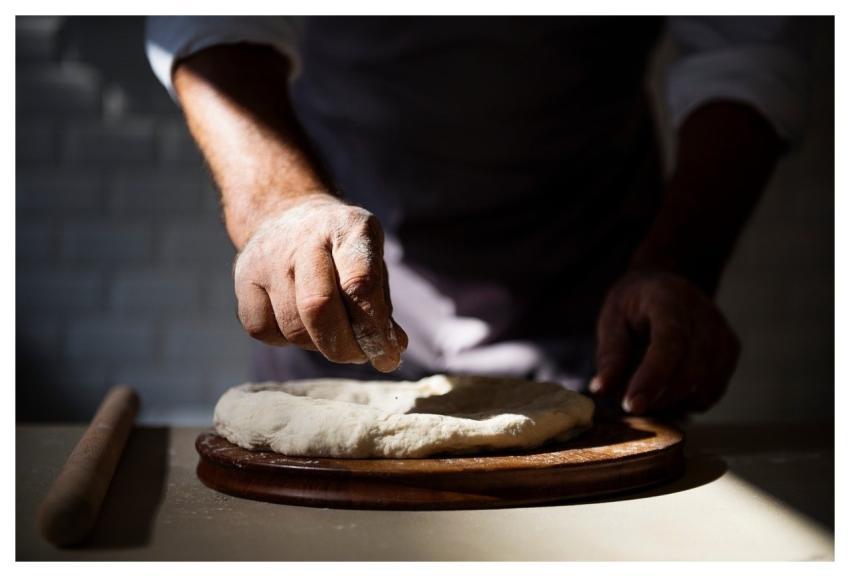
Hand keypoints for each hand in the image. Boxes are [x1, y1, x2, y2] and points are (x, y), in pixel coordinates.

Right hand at [233, 194, 407, 371]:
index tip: (387, 356)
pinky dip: (287, 341)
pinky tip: (300, 324)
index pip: (360, 284)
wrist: (288, 214)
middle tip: (359, 356)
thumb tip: (393, 350)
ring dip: (319, 346)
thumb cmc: (341, 251)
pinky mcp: (241, 278)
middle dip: (344, 346)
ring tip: (332, 335)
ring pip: (293, 327)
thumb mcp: (372, 263)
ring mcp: (267, 257)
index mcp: (348, 228)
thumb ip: (381, 306)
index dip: (375, 329)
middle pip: (318, 307)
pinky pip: (264, 330)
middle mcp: (305, 238)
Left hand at [590, 270, 739, 414]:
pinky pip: (714, 390)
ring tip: (648, 394)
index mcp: (669, 299)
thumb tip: (601, 390)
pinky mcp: (730, 349)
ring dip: (675, 402)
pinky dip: (690, 401)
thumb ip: (610, 355)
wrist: (664, 285)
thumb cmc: (633, 304)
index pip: (670, 342)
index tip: (632, 404)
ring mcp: (722, 331)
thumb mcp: (612, 320)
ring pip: (706, 386)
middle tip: (632, 406)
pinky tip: (668, 392)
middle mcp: (703, 314)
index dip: (652, 377)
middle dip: (660, 397)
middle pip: (692, 370)